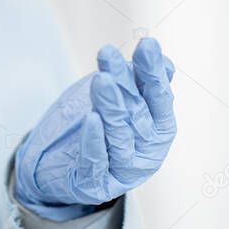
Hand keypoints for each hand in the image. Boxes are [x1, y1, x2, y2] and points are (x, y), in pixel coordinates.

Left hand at [14, 39, 176, 220]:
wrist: (65, 170)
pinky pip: (96, 162)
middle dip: (124, 82)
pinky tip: (91, 120)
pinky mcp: (97, 185)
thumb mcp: (123, 102)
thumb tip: (163, 61)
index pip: (159, 97)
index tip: (146, 44)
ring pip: (119, 136)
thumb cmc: (102, 129)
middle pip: (137, 113)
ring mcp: (124, 171)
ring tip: (101, 80)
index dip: (153, 72)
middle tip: (109, 54)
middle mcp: (148, 153)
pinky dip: (95, 141)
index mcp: (161, 130)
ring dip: (111, 107)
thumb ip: (142, 85)